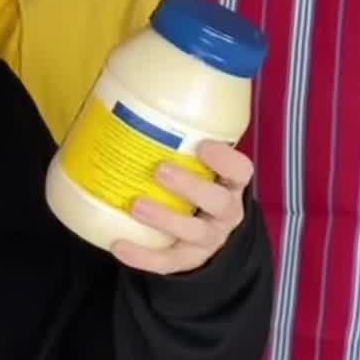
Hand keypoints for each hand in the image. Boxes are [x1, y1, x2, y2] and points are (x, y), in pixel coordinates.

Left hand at [111, 140, 253, 275]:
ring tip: (136, 205)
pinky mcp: (188, 261)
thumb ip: (179, 141)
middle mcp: (226, 213)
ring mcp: (209, 240)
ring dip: (166, 218)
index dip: (226, 160)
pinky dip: (143, 257)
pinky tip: (118, 245)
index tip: (203, 145)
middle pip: (219, 203)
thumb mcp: (196, 164)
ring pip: (194, 233)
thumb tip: (130, 96)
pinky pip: (168, 262)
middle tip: (160, 170)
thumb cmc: (193, 186)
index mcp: (230, 185)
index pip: (241, 171)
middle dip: (191, 187)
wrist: (200, 235)